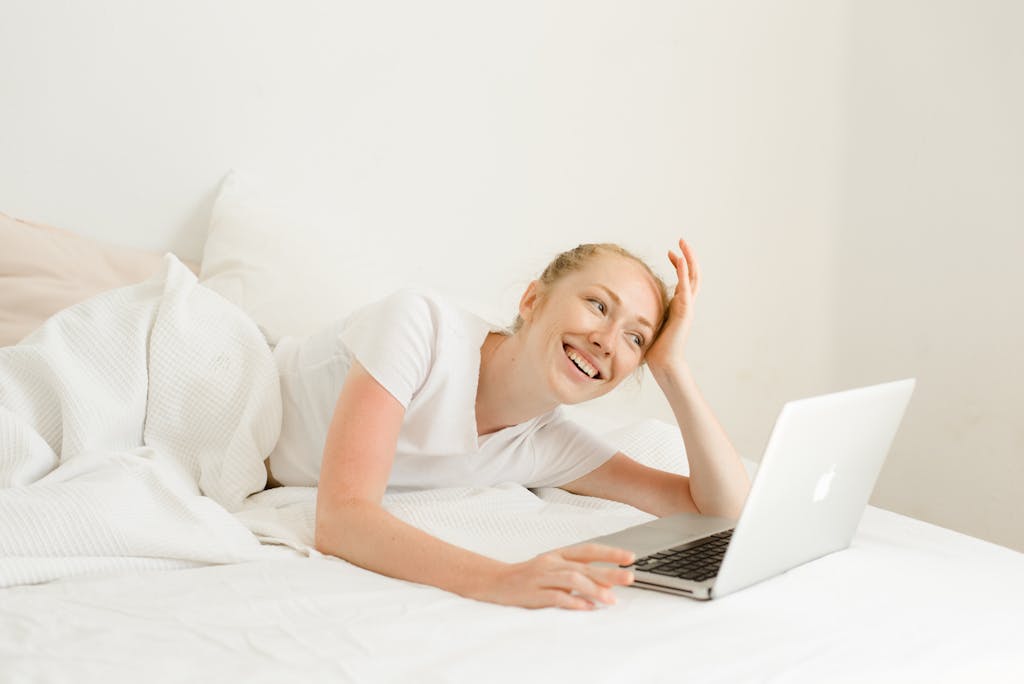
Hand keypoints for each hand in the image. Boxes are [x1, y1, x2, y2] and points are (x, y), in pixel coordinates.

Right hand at [483, 543, 635, 609]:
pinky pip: (555, 597)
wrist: (496, 581)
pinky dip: (573, 602)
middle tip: (629, 577)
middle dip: (609, 572)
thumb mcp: (554, 569)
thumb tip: (608, 584)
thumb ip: (578, 574)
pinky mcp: (533, 593)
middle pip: (584, 566)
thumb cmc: (530, 576)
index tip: (630, 557)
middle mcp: (551, 562)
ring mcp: (541, 577)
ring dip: (593, 589)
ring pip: (572, 579)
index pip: (588, 550)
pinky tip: (586, 607)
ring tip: (611, 599)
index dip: (610, 552)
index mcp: (558, 554)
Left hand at [645, 238, 700, 373]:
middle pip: (692, 274)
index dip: (678, 265)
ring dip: (689, 258)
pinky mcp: (685, 310)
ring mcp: (687, 307)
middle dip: (687, 256)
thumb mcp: (652, 323)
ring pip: (693, 277)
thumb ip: (650, 312)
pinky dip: (683, 271)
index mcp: (679, 306)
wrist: (664, 363)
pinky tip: (680, 258)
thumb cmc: (656, 348)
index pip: (683, 280)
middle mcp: (686, 304)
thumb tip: (635, 308)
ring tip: (683, 243)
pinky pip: (685, 286)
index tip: (670, 253)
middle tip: (681, 241)